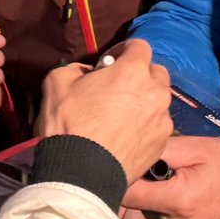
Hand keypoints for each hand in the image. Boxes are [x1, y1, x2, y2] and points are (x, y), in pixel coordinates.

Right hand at [36, 39, 172, 185]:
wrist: (81, 173)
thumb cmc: (69, 124)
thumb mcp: (57, 82)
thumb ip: (75, 68)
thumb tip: (86, 72)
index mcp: (132, 71)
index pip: (139, 46)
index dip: (123, 51)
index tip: (110, 63)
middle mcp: (155, 92)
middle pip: (155, 73)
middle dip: (139, 76)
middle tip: (117, 89)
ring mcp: (162, 119)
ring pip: (158, 101)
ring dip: (144, 102)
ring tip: (122, 117)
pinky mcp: (162, 143)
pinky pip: (157, 126)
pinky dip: (145, 127)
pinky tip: (125, 137)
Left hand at [120, 136, 219, 218]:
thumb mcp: (197, 148)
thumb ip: (159, 152)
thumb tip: (127, 155)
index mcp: (178, 202)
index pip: (128, 194)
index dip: (122, 176)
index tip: (123, 163)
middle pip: (140, 206)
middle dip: (145, 186)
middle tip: (165, 169)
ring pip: (152, 217)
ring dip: (157, 201)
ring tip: (181, 184)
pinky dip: (170, 214)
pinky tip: (189, 200)